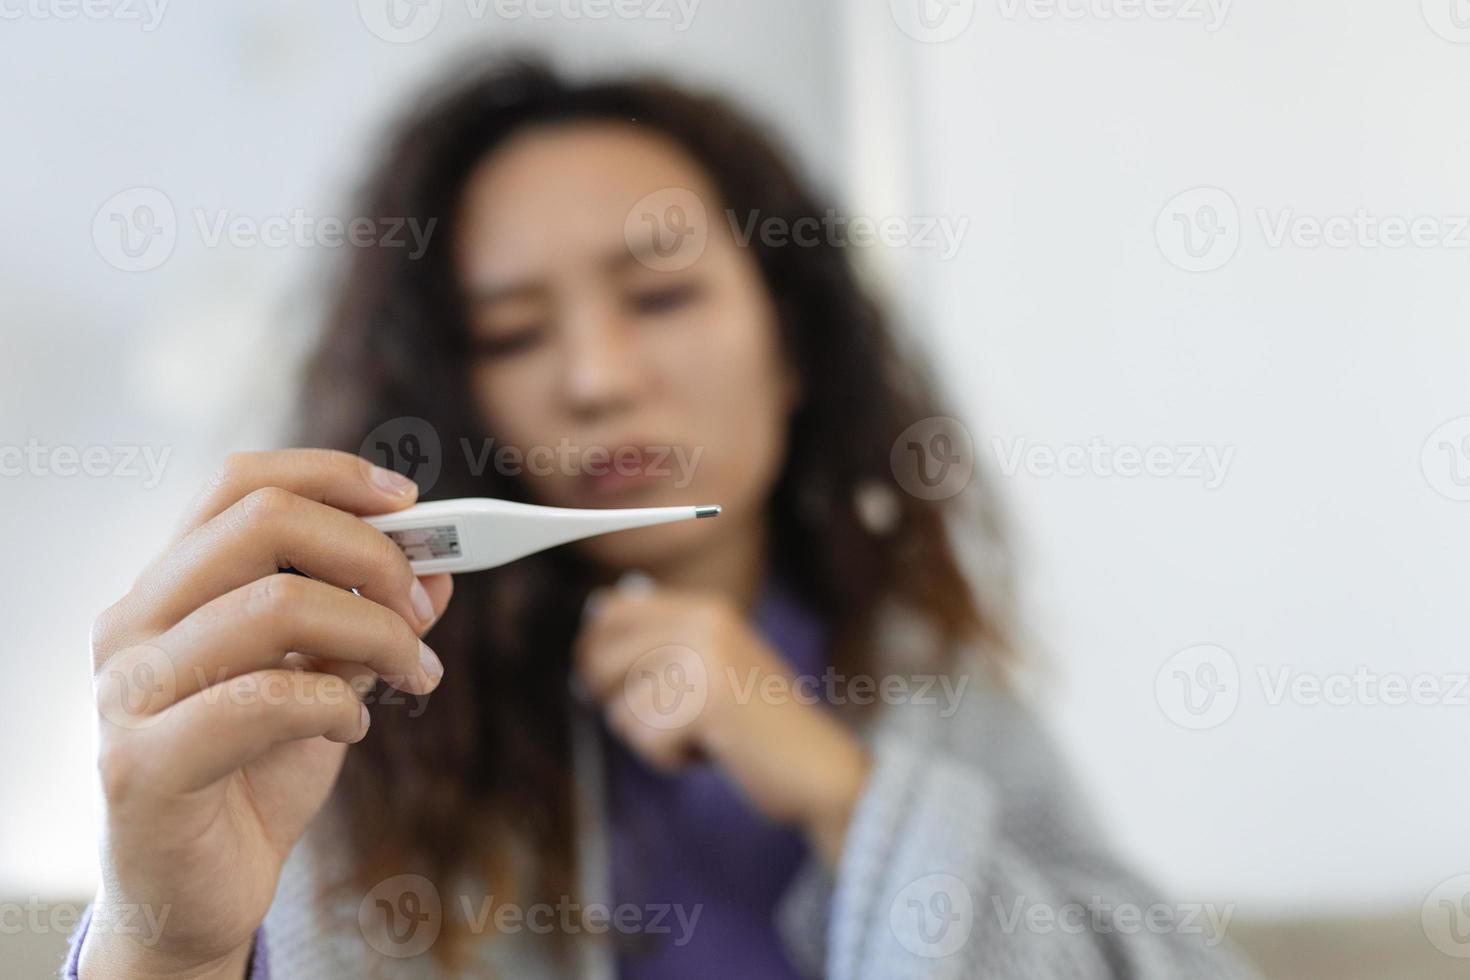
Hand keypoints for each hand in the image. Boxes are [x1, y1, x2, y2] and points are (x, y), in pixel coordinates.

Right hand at [81, 449, 452, 978]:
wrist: (199, 891)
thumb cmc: (256, 772)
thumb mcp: (329, 678)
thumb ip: (369, 620)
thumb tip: (440, 568)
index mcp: (170, 586)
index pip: (239, 481)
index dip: (333, 476)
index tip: (412, 502)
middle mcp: (134, 622)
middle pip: (262, 521)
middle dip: (370, 554)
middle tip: (420, 607)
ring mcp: (128, 690)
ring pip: (275, 603)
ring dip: (375, 635)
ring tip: (412, 674)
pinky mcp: (141, 764)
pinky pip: (267, 698)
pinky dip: (337, 705)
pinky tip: (354, 727)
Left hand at [573, 584, 869, 865]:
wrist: (817, 765)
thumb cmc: (760, 725)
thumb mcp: (712, 667)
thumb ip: (661, 646)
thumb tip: (591, 633)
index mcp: (705, 609)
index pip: (612, 609)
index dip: (595, 647)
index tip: (608, 679)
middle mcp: (703, 623)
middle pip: (602, 657)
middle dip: (616, 699)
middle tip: (659, 719)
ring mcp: (704, 659)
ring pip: (620, 707)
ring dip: (652, 737)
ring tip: (700, 734)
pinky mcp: (704, 702)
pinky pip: (644, 740)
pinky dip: (670, 759)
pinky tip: (711, 750)